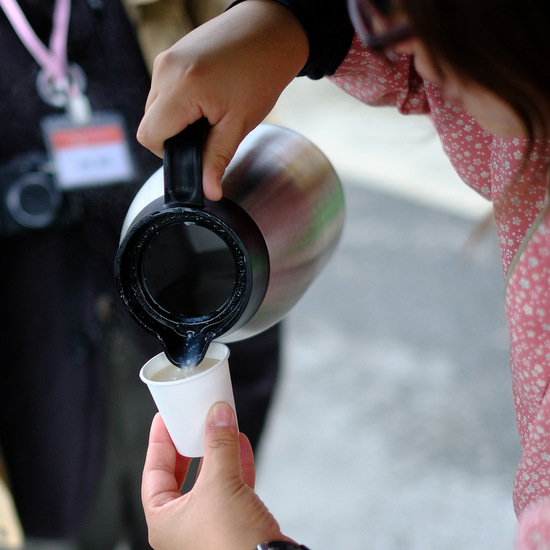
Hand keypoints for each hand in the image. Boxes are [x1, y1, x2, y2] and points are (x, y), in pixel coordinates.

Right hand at [137, 0, 308, 200]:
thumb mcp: (240, 123)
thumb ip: (217, 159)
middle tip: (209, 129)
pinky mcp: (171, 54)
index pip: (150, 136)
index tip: (194, 151)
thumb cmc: (261, 71)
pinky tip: (206, 96)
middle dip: (176, 135)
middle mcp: (165, 70)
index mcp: (181, 87)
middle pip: (151, 123)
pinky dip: (180, 101)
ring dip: (178, 118)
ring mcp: (165, 59)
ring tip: (211, 110)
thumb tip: (208, 191)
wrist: (270, 30)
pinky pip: (163, 90)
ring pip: (156, 107)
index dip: (170, 153)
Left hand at [142, 403, 290, 549]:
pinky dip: (236, 463)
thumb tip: (218, 415)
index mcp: (164, 519)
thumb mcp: (220, 484)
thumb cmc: (229, 543)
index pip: (154, 471)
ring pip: (209, 478)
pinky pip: (232, 486)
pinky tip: (240, 444)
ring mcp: (209, 524)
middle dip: (189, 445)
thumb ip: (219, 445)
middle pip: (181, 473)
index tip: (165, 418)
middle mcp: (183, 523)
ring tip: (219, 426)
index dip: (160, 441)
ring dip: (216, 450)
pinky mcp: (234, 523)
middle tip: (191, 420)